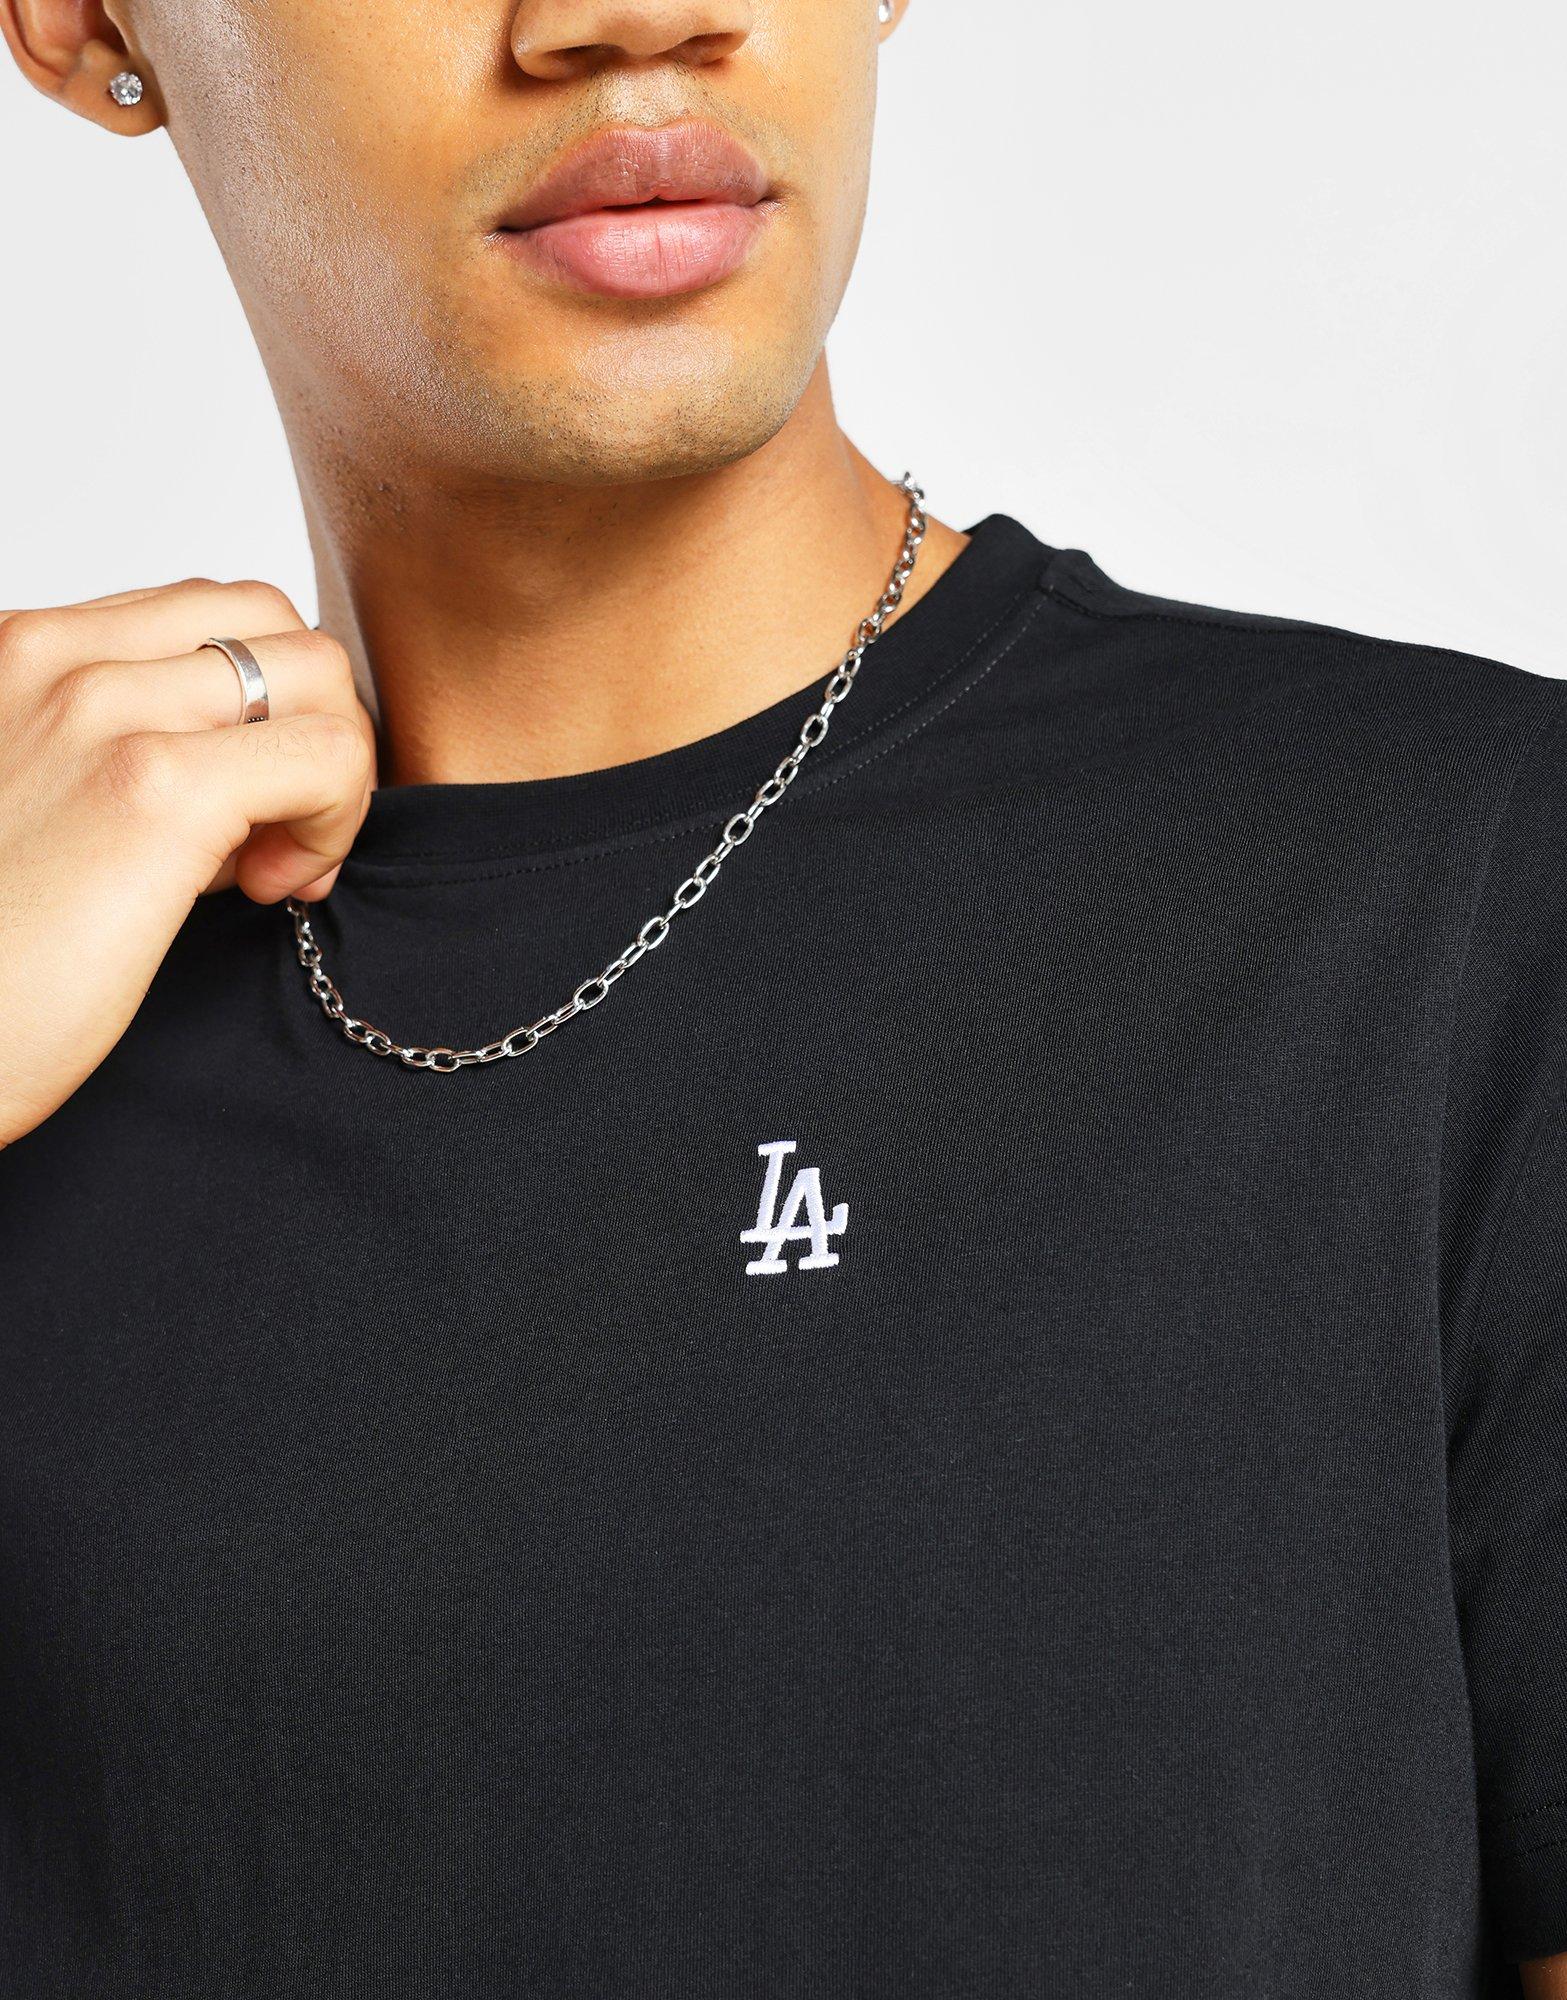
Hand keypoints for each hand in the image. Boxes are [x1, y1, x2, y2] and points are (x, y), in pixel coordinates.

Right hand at [0, 577, 376, 1146]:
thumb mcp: (50, 810)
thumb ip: (138, 763)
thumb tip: (255, 785)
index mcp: (24, 655)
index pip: (209, 615)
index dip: (262, 706)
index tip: (243, 810)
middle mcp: (57, 660)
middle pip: (276, 621)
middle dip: (315, 722)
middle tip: (280, 835)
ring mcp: (106, 711)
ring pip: (317, 672)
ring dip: (333, 772)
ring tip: (272, 866)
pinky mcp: (157, 787)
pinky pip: (328, 752)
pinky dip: (334, 821)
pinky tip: (269, 890)